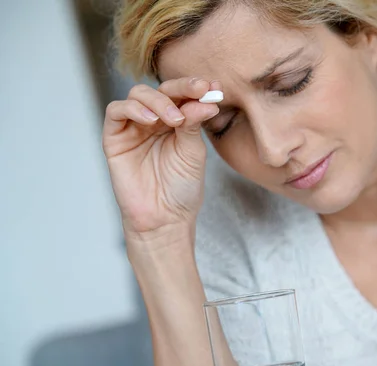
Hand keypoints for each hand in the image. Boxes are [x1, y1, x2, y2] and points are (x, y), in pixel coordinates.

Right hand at [102, 78, 220, 234]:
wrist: (165, 218)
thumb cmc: (181, 187)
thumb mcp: (193, 151)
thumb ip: (194, 122)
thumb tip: (205, 97)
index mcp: (176, 121)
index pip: (182, 95)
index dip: (194, 86)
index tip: (211, 86)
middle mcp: (154, 120)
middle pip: (161, 89)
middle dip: (180, 88)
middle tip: (198, 92)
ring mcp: (133, 128)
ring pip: (138, 95)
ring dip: (159, 101)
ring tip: (174, 119)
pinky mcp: (114, 138)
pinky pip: (116, 111)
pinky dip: (133, 109)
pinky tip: (150, 121)